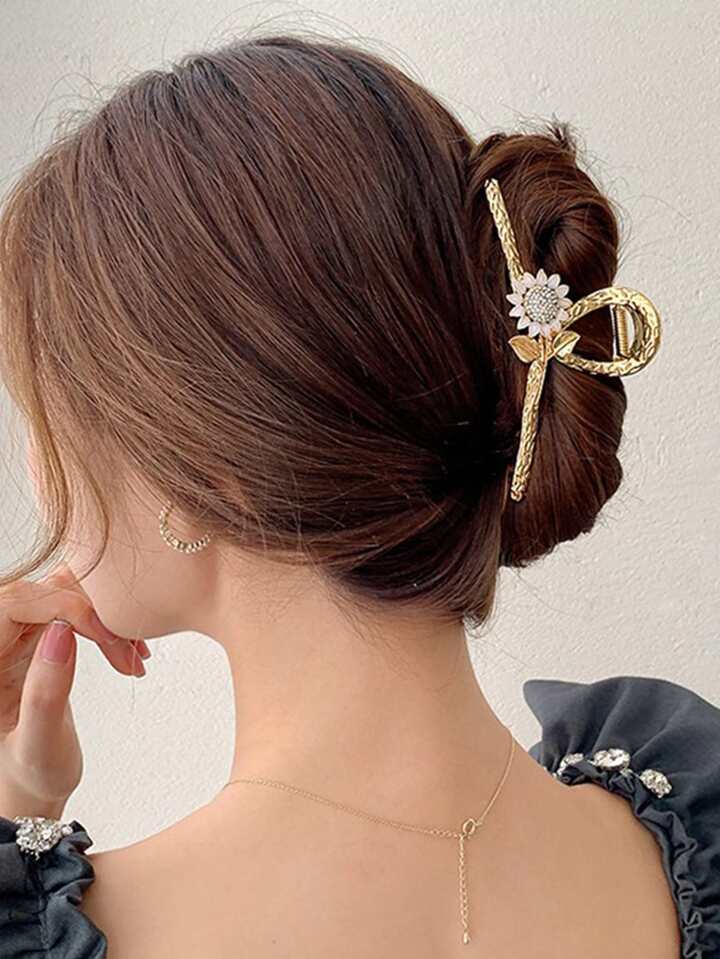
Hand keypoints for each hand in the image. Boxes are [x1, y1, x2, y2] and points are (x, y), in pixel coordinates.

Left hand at [0, 563, 150, 819]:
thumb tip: (62, 632)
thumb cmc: (28, 777)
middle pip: (42, 591)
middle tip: (127, 653)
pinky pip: (71, 606)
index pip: (17, 603)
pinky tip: (123, 650)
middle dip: (92, 613)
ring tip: (130, 654)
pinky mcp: (34, 637)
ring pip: (61, 592)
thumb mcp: (39, 746)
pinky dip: (103, 622)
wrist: (30, 789)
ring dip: (103, 615)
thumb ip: (45, 693)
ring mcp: (13, 636)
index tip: (107, 638)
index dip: (66, 608)